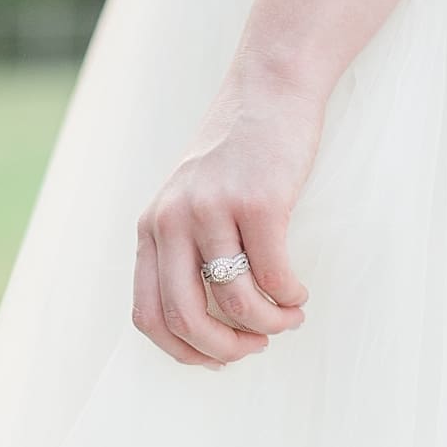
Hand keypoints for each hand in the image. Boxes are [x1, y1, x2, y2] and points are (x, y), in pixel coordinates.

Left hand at [131, 62, 320, 368]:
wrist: (271, 90)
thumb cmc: (241, 153)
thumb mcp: (195, 199)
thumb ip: (189, 248)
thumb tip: (211, 322)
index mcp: (152, 227)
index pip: (147, 314)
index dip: (183, 350)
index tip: (220, 356)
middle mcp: (172, 220)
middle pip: (184, 317)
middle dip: (225, 348)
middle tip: (256, 346)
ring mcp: (213, 209)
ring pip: (234, 301)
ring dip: (269, 323)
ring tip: (290, 316)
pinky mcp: (258, 201)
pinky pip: (273, 274)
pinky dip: (290, 296)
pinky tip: (299, 292)